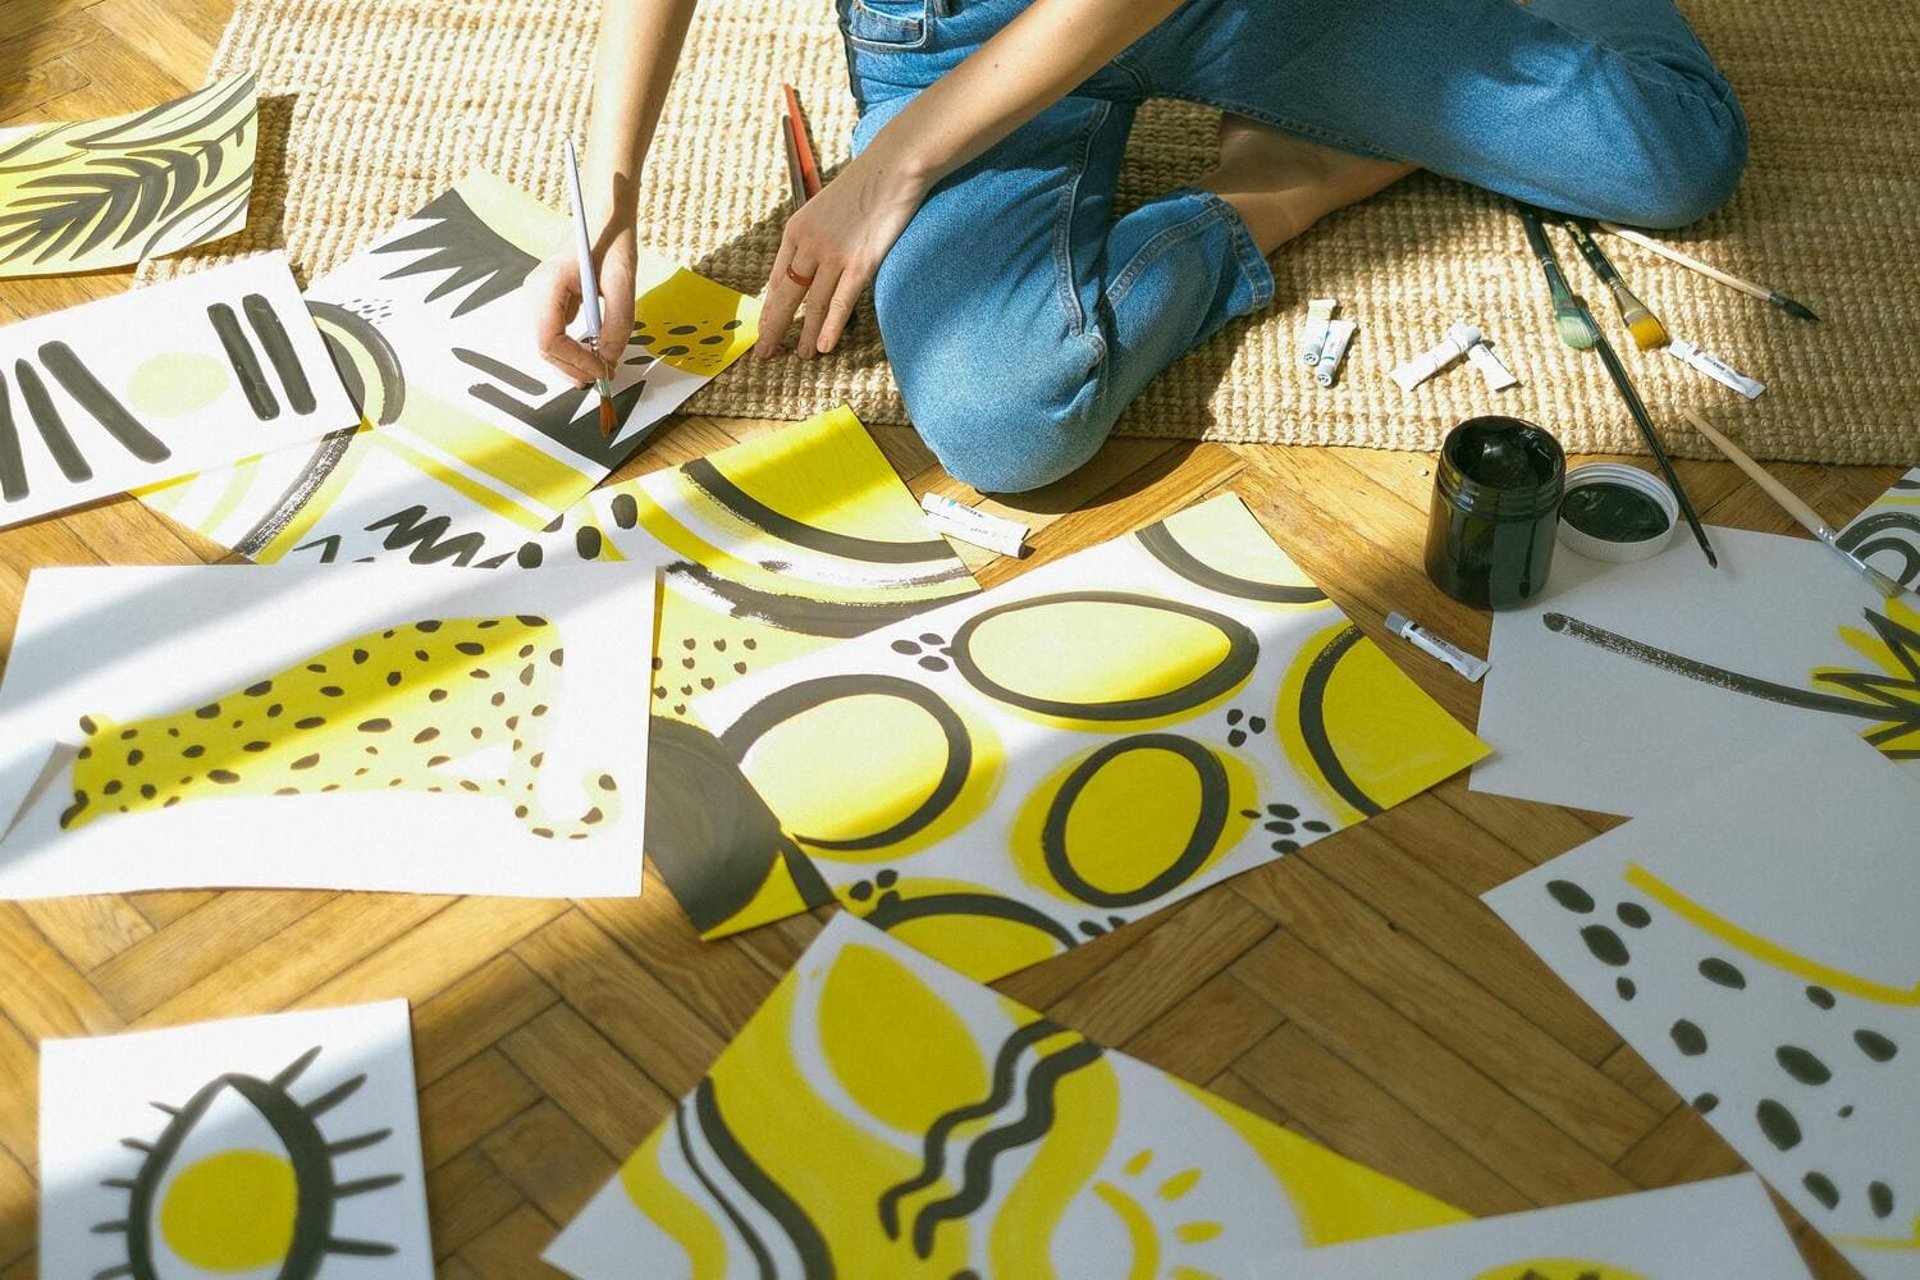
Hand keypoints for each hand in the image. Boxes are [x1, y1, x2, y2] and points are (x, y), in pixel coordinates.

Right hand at [530, 220, 636, 386]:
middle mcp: (535, 291)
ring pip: (548, 343)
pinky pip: (554, 332)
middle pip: (545, 347)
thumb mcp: (622, 282)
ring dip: (573, 360)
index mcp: (547, 285)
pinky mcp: (548, 298)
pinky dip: (573, 347)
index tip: (604, 371)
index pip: (550, 340)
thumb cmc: (611, 239)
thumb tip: (610, 358)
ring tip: (601, 368)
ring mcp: (538, 295)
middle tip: (604, 377)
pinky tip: (594, 352)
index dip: (576, 362)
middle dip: (574, 367)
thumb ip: (618, 323)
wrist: (602, 213)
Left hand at [758, 149, 928, 358]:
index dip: (769, 307)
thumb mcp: (826, 208)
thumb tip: (810, 264)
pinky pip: (840, 302)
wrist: (892, 167)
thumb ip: (815, 236)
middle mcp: (809, 244)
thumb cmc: (863, 186)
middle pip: (785, 295)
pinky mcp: (860, 263)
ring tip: (801, 356)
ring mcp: (834, 255)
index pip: (776, 277)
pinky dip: (830, 327)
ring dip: (805, 334)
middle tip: (764, 353)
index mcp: (796, 229)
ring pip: (813, 304)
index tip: (764, 327)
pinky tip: (823, 347)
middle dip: (773, 328)